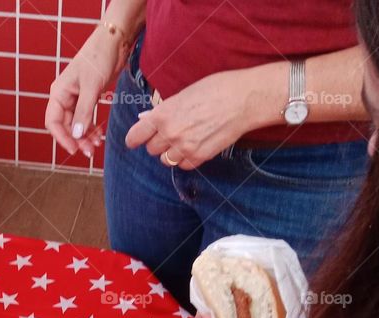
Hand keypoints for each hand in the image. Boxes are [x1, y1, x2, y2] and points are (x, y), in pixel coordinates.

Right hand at [46, 24, 126, 155]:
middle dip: (77, 140)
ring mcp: (75, 98)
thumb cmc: (99, 56)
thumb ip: (83, 112)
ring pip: (76, 125)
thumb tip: (76, 134)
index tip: (74, 149)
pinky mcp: (87, 98)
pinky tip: (99, 136)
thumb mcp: (91, 86)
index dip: (62, 138)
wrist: (115, 40)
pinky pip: (85, 118)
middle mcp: (64, 97)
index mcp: (59, 93)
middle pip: (66, 126)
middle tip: (90, 152)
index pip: (53, 122)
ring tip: (96, 146)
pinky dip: (91, 128)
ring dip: (85, 137)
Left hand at [125, 70, 255, 169]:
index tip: (135, 140)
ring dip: (171, 152)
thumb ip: (163, 111)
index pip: (135, 136)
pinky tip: (196, 145)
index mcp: (163, 114)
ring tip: (185, 138)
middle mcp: (170, 133)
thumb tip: (146, 119)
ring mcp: (184, 148)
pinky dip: (186, 159)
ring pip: (165, 160)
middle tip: (170, 133)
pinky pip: (182, 166)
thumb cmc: (216, 89)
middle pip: (151, 149)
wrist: (244, 99)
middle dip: (158, 142)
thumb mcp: (184, 94)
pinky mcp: (198, 158)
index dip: (135, 138)